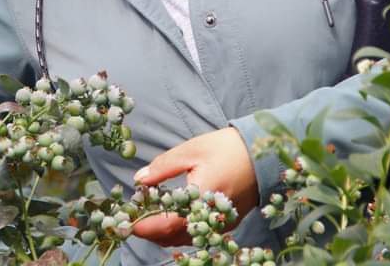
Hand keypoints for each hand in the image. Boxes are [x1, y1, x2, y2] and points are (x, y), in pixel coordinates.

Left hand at [130, 127, 258, 246]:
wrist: (262, 154)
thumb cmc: (226, 149)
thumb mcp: (190, 151)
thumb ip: (163, 167)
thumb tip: (140, 180)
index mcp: (200, 200)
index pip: (165, 225)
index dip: (143, 227)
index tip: (126, 223)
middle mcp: (211, 219)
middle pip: (172, 238)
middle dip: (150, 232)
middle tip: (133, 219)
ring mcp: (220, 225)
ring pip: (185, 240)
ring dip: (164, 234)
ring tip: (149, 217)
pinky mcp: (226, 224)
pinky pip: (198, 236)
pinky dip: (180, 232)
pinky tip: (171, 217)